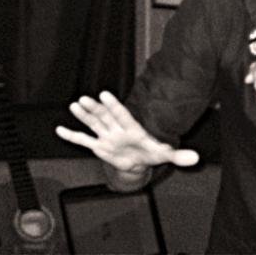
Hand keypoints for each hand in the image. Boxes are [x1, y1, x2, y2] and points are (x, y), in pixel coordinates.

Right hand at [55, 90, 198, 172]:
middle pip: (105, 117)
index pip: (122, 114)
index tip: (106, 94)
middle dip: (95, 108)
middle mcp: (117, 129)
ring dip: (84, 116)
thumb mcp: (165, 154)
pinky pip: (83, 140)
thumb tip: (196, 158)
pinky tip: (59, 129)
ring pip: (93, 123)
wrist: (139, 161)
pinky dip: (72, 136)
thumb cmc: (151, 153)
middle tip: (85, 98)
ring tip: (74, 105)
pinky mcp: (99, 146)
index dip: (114, 105)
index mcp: (132, 128)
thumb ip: (178, 155)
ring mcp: (106, 136)